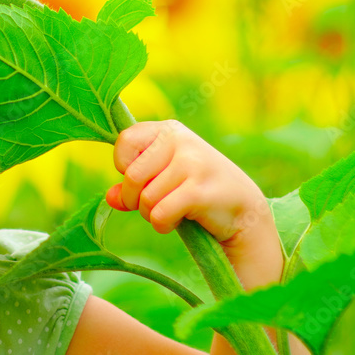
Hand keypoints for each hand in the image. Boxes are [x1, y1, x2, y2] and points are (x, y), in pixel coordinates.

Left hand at [104, 120, 273, 253]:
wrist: (243, 208)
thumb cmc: (195, 189)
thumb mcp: (163, 179)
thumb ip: (133, 185)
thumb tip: (111, 198)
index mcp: (168, 130)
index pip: (125, 140)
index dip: (124, 166)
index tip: (142, 177)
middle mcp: (180, 141)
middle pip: (131, 176)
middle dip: (135, 199)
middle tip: (152, 204)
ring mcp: (192, 164)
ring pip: (145, 199)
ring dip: (151, 214)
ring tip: (171, 211)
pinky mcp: (199, 191)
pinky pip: (159, 214)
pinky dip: (162, 224)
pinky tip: (177, 221)